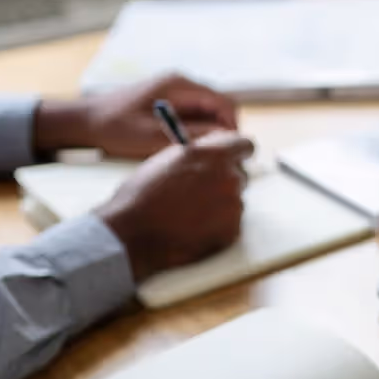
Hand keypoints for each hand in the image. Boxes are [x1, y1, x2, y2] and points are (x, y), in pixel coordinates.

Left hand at [33, 74, 238, 158]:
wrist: (85, 121)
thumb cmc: (115, 126)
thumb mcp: (153, 136)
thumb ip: (191, 135)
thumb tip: (223, 140)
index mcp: (180, 84)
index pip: (224, 102)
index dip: (233, 127)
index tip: (230, 150)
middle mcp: (182, 83)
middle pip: (220, 106)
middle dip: (224, 131)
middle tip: (218, 156)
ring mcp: (177, 91)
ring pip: (210, 112)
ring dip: (211, 132)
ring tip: (203, 154)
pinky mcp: (171, 101)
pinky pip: (196, 115)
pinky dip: (199, 130)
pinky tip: (188, 147)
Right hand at [95, 132, 255, 280]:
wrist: (133, 233)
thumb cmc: (141, 195)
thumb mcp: (167, 160)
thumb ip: (196, 154)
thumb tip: (208, 154)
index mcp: (213, 154)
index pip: (245, 145)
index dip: (237, 153)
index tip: (233, 158)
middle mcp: (229, 177)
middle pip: (240, 174)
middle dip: (225, 180)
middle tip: (203, 191)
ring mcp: (233, 205)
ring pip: (234, 201)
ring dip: (219, 205)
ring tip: (189, 213)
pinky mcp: (232, 230)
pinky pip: (230, 224)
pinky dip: (217, 226)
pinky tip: (192, 229)